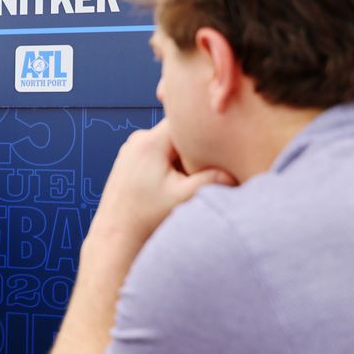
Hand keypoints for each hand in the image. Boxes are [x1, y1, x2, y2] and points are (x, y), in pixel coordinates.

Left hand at [89, 120, 234, 252]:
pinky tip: (173, 183)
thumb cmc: (147, 216)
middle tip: (208, 166)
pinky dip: (171, 164)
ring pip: (170, 144)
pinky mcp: (131, 160)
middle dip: (195, 147)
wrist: (116, 233)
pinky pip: (159, 153)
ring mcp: (132, 148)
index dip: (206, 130)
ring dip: (183, 158)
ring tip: (187, 179)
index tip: (220, 145)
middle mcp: (139, 139)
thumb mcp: (183, 197)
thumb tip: (237, 169)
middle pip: (179, 133)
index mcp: (151, 141)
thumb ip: (212, 178)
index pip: (187, 120)